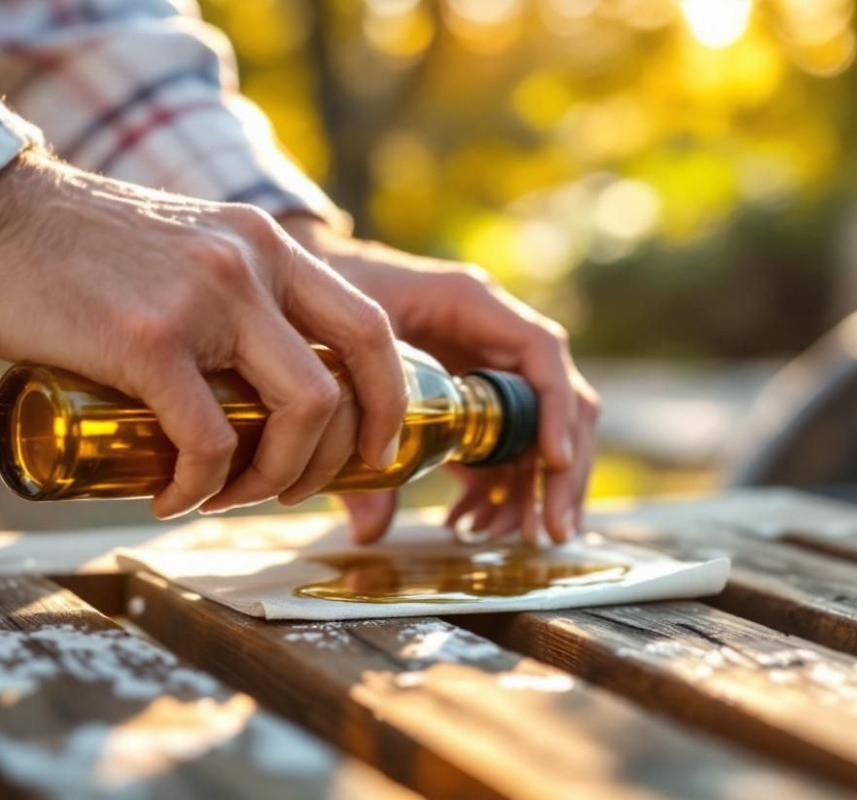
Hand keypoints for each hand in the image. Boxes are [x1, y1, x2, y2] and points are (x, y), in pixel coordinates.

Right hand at [0, 151, 407, 519]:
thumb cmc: (72, 249)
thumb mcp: (184, 251)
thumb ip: (227, 299)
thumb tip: (250, 393)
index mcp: (267, 247)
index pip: (370, 328)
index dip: (386, 402)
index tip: (369, 452)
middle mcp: (251, 265)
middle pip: (348, 381)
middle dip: (335, 459)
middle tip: (289, 491)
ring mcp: (204, 300)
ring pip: (300, 413)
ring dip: (274, 479)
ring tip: (225, 498)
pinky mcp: (146, 340)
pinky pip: (208, 440)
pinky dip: (200, 488)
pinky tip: (170, 498)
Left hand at [282, 216, 598, 545]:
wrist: (295, 283)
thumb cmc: (321, 291)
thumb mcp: (339, 348)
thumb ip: (356, 425)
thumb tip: (370, 529)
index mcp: (471, 302)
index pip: (541, 350)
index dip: (553, 407)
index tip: (555, 462)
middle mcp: (491, 333)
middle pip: (556, 400)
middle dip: (562, 469)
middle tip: (552, 531)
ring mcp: (483, 367)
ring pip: (536, 431)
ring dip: (534, 489)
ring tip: (510, 540)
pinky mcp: (466, 398)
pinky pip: (499, 446)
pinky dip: (496, 488)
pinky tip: (469, 524)